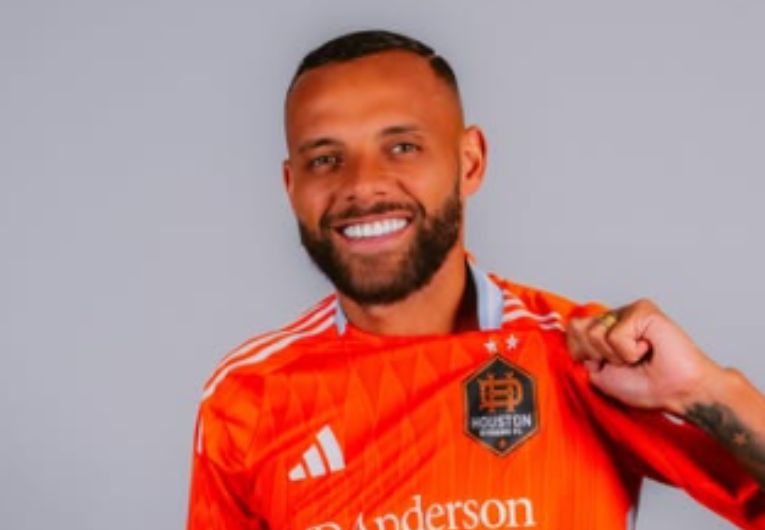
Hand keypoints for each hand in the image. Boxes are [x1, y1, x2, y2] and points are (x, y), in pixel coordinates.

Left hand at [566, 298, 720, 413]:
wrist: (676, 392)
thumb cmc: (646, 386)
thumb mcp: (598, 374)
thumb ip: (581, 352)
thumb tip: (570, 330)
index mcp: (602, 329)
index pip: (571, 331)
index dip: (584, 355)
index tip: (608, 366)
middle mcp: (613, 316)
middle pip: (578, 329)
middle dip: (598, 355)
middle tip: (626, 362)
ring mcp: (627, 311)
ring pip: (595, 332)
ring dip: (617, 355)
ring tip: (638, 356)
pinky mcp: (642, 309)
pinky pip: (616, 335)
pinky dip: (630, 352)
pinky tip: (648, 349)